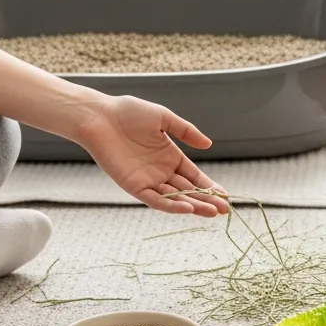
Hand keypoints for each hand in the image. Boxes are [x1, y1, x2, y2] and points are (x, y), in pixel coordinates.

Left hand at [75, 96, 229, 216]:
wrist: (100, 117)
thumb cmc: (129, 112)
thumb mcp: (163, 118)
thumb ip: (186, 131)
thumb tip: (208, 145)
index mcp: (170, 156)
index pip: (194, 176)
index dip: (209, 186)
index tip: (225, 195)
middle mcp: (161, 171)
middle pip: (188, 190)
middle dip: (207, 200)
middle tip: (225, 210)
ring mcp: (148, 180)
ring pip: (175, 198)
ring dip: (194, 206)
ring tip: (212, 212)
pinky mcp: (134, 186)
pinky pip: (155, 199)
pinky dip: (171, 205)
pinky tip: (187, 208)